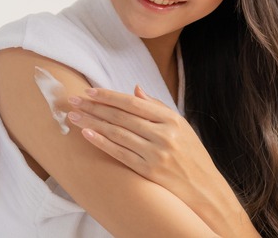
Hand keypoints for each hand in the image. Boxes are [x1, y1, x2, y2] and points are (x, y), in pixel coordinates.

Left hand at [66, 85, 256, 235]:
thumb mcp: (181, 126)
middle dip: (95, 107)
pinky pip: (120, 154)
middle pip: (121, 117)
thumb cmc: (191, 155)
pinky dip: (102, 143)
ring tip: (74, 116)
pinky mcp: (149, 171)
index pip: (133, 103)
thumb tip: (134, 90)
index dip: (109, 96)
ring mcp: (156, 153)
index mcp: (172, 119)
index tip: (90, 91)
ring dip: (92, 123)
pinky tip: (87, 134)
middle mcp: (164, 134)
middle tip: (74, 100)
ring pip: (117, 133)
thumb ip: (157, 108)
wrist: (204, 187)